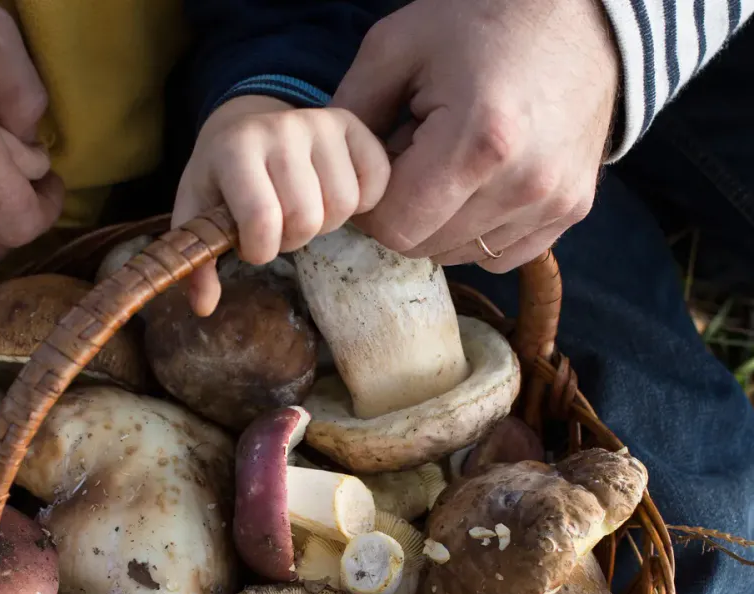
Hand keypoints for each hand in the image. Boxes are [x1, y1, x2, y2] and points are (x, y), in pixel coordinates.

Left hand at [171, 95, 389, 314]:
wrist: (243, 125)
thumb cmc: (220, 177)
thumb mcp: (196, 213)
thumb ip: (198, 260)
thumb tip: (204, 307)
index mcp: (236, 149)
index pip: (262, 219)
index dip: (260, 250)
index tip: (250, 245)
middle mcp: (281, 128)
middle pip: (308, 218)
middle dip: (292, 239)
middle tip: (277, 229)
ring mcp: (320, 122)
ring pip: (344, 204)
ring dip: (325, 223)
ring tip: (301, 211)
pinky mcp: (352, 124)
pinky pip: (376, 180)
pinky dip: (361, 203)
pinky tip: (331, 198)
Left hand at [331, 0, 619, 271]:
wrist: (581, 8)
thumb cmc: (483, 18)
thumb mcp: (397, 46)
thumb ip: (350, 114)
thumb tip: (327, 174)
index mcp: (478, 143)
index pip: (394, 228)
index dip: (372, 206)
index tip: (380, 166)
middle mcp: (523, 184)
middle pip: (424, 247)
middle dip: (405, 210)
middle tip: (415, 155)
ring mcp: (554, 201)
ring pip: (459, 254)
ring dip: (440, 221)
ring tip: (451, 159)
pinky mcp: (572, 208)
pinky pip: (500, 253)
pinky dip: (479, 230)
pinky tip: (481, 181)